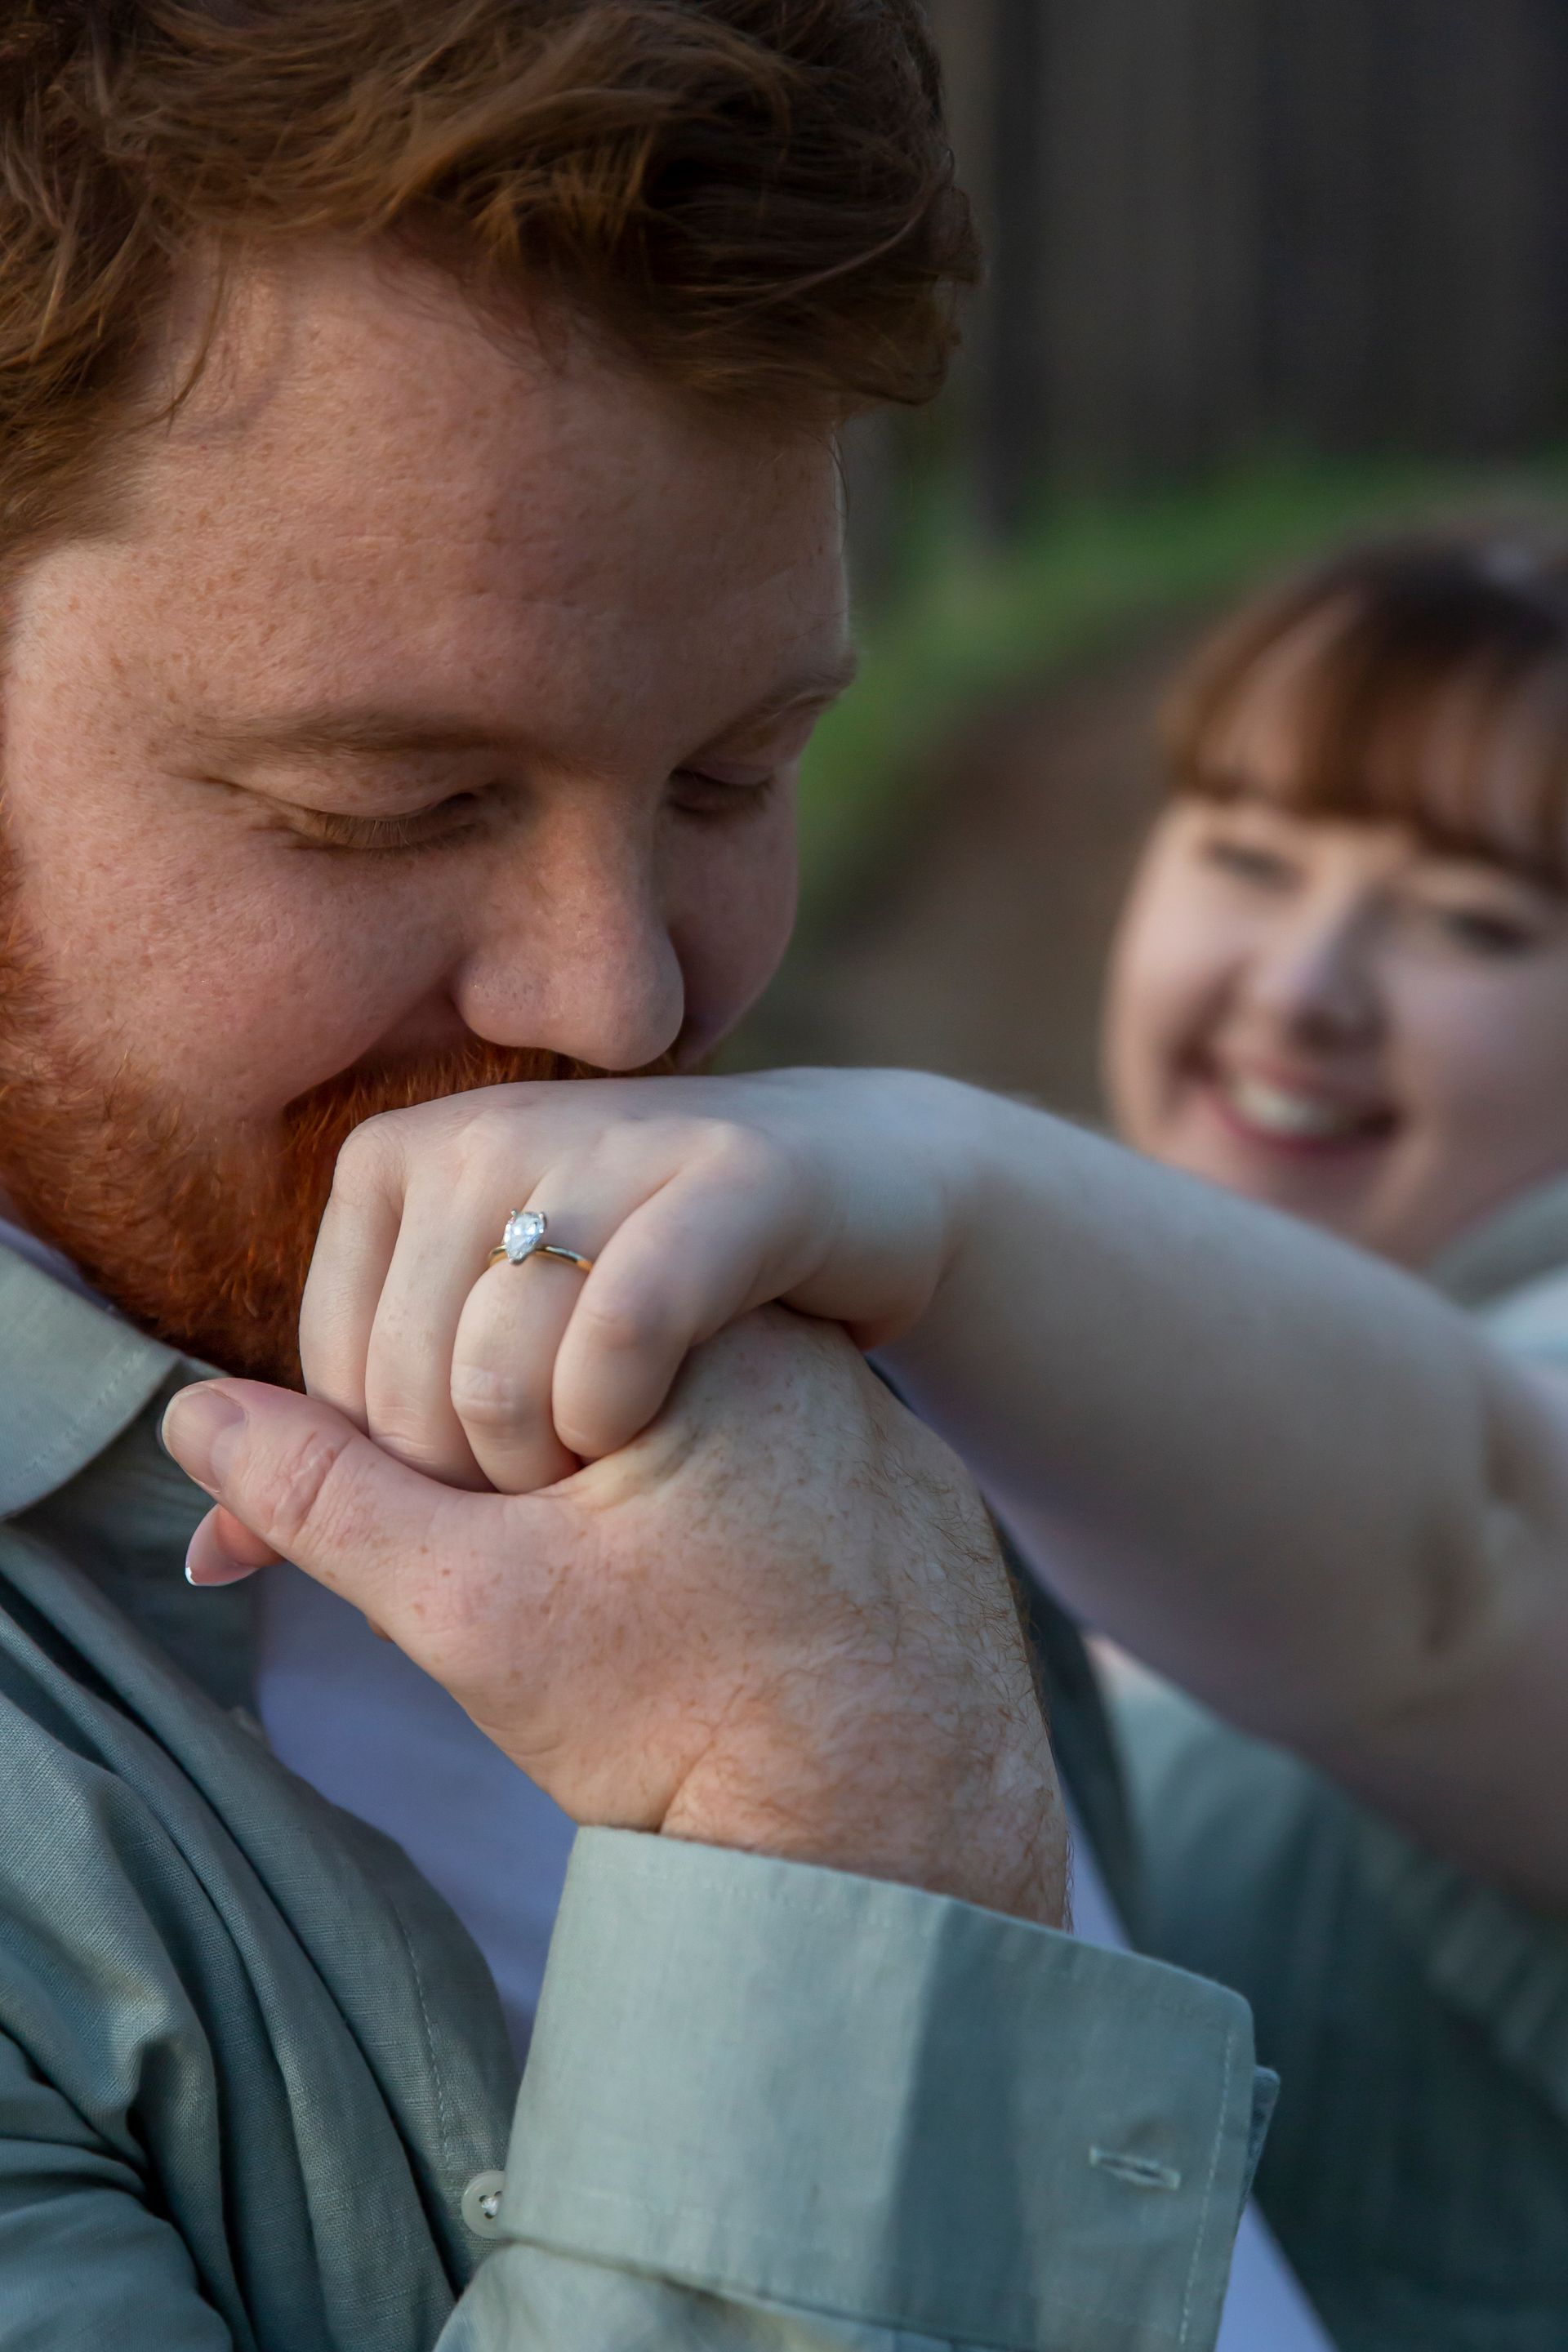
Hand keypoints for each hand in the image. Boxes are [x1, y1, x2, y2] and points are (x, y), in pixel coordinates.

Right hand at [164, 1310, 1065, 1925]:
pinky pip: (735, 1467)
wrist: (901, 1860)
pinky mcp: (878, 1494)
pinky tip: (689, 1632)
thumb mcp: (477, 1611)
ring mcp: (850, 1420)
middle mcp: (795, 1345)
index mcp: (706, 1329)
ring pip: (645, 1422)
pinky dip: (678, 1534)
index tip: (507, 1556)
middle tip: (562, 1604)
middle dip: (509, 1482)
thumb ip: (327, 1498)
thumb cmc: (693, 1730)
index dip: (442, 1451)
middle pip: (566, 1366)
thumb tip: (188, 1413)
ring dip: (584, 1511)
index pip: (488, 1319)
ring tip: (632, 1634)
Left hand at [297, 1068, 964, 1495]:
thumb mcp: (485, 1366)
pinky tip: (656, 1428)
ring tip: (613, 1467)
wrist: (856, 1187)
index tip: (502, 1488)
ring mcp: (602, 1139)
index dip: (404, 1483)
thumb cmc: (655, 1295)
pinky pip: (624, 1326)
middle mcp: (480, 1129)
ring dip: (552, 1465)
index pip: (328, 1390)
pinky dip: (622, 1412)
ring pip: (497, 1370)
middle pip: (404, 1392)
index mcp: (394, 1158)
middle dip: (478, 1492)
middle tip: (569, 1494)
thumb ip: (347, 1463)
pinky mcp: (729, 1177)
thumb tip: (207, 1563)